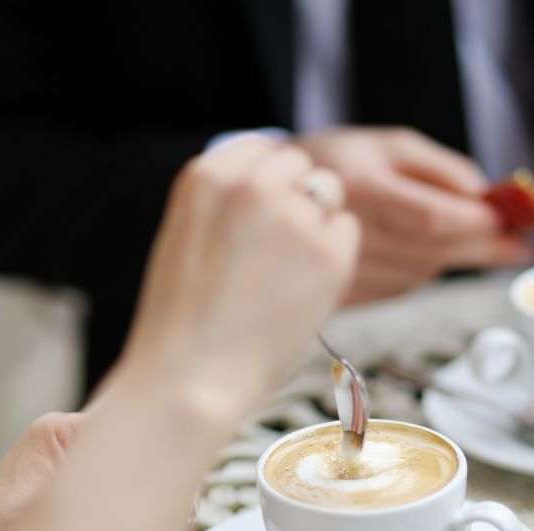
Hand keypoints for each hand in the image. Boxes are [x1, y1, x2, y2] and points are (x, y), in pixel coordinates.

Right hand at [113, 135, 359, 413]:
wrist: (191, 379)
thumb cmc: (185, 325)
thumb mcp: (188, 239)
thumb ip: (227, 205)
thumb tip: (277, 191)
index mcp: (206, 175)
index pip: (260, 148)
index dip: (270, 180)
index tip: (268, 209)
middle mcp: (251, 183)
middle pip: (300, 165)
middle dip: (298, 199)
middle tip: (280, 252)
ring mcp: (292, 215)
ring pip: (330, 193)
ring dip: (319, 224)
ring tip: (286, 276)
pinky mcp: (328, 251)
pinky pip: (348, 233)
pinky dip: (335, 258)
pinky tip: (303, 292)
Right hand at [297, 127, 533, 303]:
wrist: (273, 198)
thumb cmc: (338, 161)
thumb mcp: (387, 144)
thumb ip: (438, 167)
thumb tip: (484, 193)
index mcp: (360, 187)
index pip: (431, 217)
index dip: (476, 224)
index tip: (512, 222)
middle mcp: (348, 233)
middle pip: (433, 252)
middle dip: (484, 248)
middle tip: (522, 246)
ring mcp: (343, 269)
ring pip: (422, 273)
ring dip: (453, 259)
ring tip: (473, 240)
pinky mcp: (344, 294)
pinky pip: (402, 286)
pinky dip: (423, 270)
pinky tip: (421, 251)